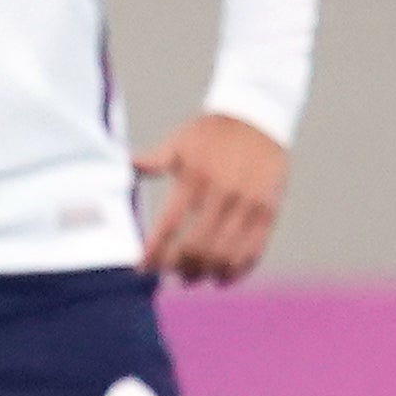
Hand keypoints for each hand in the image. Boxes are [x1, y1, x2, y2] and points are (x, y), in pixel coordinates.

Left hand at [137, 111, 285, 282]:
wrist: (257, 117)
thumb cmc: (210, 133)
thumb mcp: (180, 142)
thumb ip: (155, 159)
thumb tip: (127, 165)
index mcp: (194, 177)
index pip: (169, 226)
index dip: (153, 253)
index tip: (141, 267)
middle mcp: (222, 193)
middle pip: (196, 247)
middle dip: (178, 268)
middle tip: (170, 274)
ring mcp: (248, 205)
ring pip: (224, 255)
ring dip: (205, 273)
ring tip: (192, 277)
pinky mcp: (268, 211)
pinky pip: (253, 251)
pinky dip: (236, 271)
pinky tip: (222, 278)